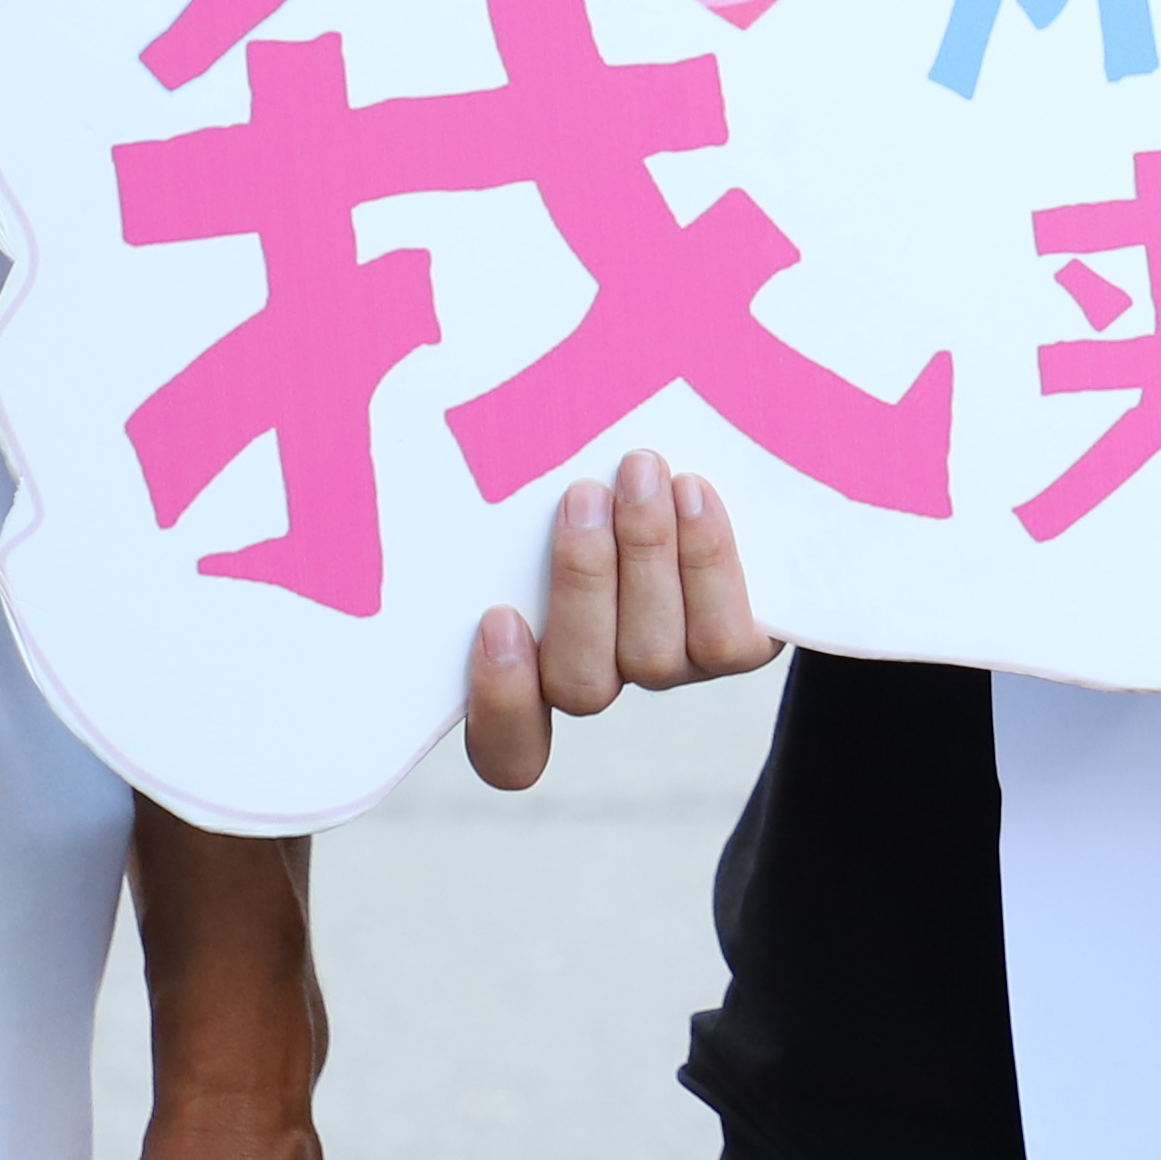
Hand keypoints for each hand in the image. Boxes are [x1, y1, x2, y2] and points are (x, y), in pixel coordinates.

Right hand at [462, 446, 775, 790]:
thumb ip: (491, 480)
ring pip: (650, 657)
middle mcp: (599, 675)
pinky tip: (695, 493)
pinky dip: (707, 562)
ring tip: (642, 470)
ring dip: (644, 556)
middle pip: (580, 684)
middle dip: (580, 585)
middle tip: (582, 494)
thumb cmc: (586, 457)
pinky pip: (724, 639)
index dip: (499, 707)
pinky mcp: (735, 648)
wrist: (725, 454)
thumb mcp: (527, 470)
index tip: (497, 618)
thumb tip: (425, 411)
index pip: (505, 748)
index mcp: (526, 661)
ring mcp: (669, 667)